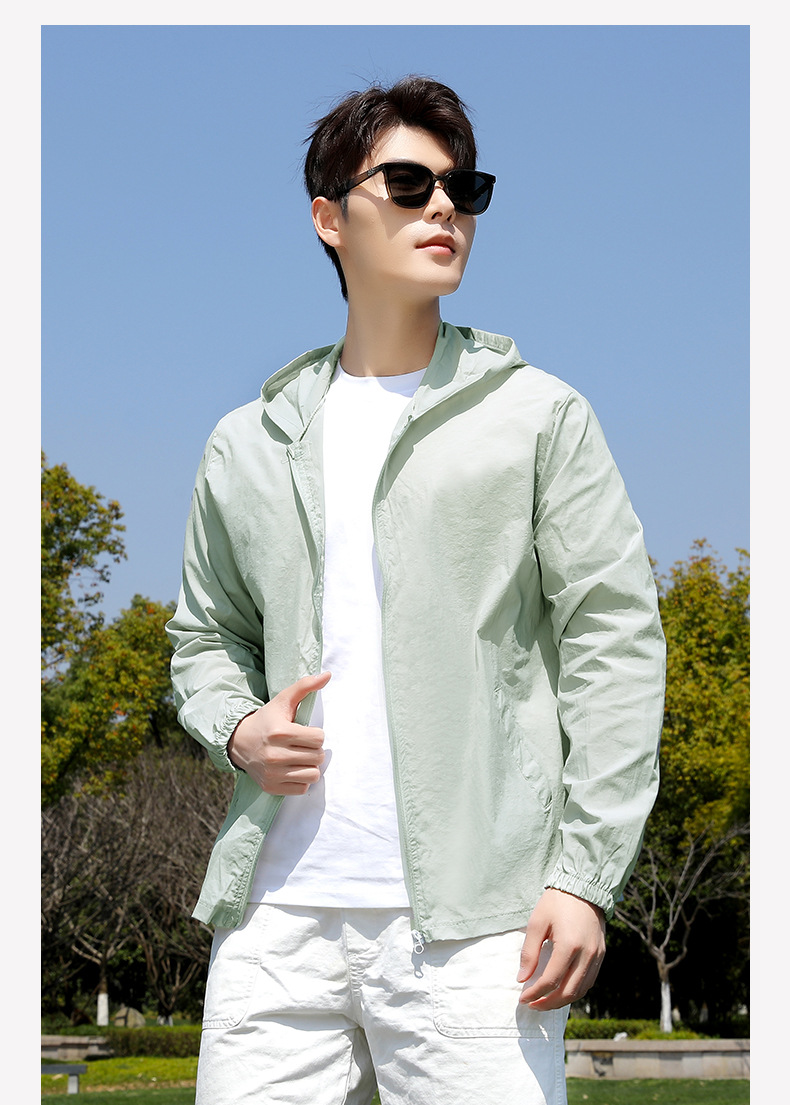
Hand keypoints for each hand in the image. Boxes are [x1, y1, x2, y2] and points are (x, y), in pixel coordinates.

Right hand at [227, 671, 330, 794]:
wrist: (240, 742)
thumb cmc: (267, 720)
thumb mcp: (283, 701)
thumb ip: (305, 686)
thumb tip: (328, 674)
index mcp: (280, 732)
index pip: (319, 738)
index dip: (315, 734)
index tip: (304, 732)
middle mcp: (275, 755)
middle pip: (318, 757)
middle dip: (313, 749)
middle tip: (301, 745)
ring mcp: (272, 773)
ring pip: (313, 775)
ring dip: (309, 765)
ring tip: (299, 757)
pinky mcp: (271, 787)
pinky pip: (302, 788)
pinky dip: (301, 779)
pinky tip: (291, 768)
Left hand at [517, 888, 605, 1009]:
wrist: (584, 886)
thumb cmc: (557, 902)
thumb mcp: (537, 922)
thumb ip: (529, 952)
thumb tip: (522, 979)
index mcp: (569, 945)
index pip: (551, 980)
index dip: (535, 993)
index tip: (522, 997)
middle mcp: (586, 954)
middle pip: (568, 992)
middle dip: (548, 1003)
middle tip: (532, 1004)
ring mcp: (597, 956)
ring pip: (581, 991)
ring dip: (562, 1001)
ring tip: (545, 1001)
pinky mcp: (601, 954)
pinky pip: (589, 981)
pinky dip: (575, 991)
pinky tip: (562, 990)